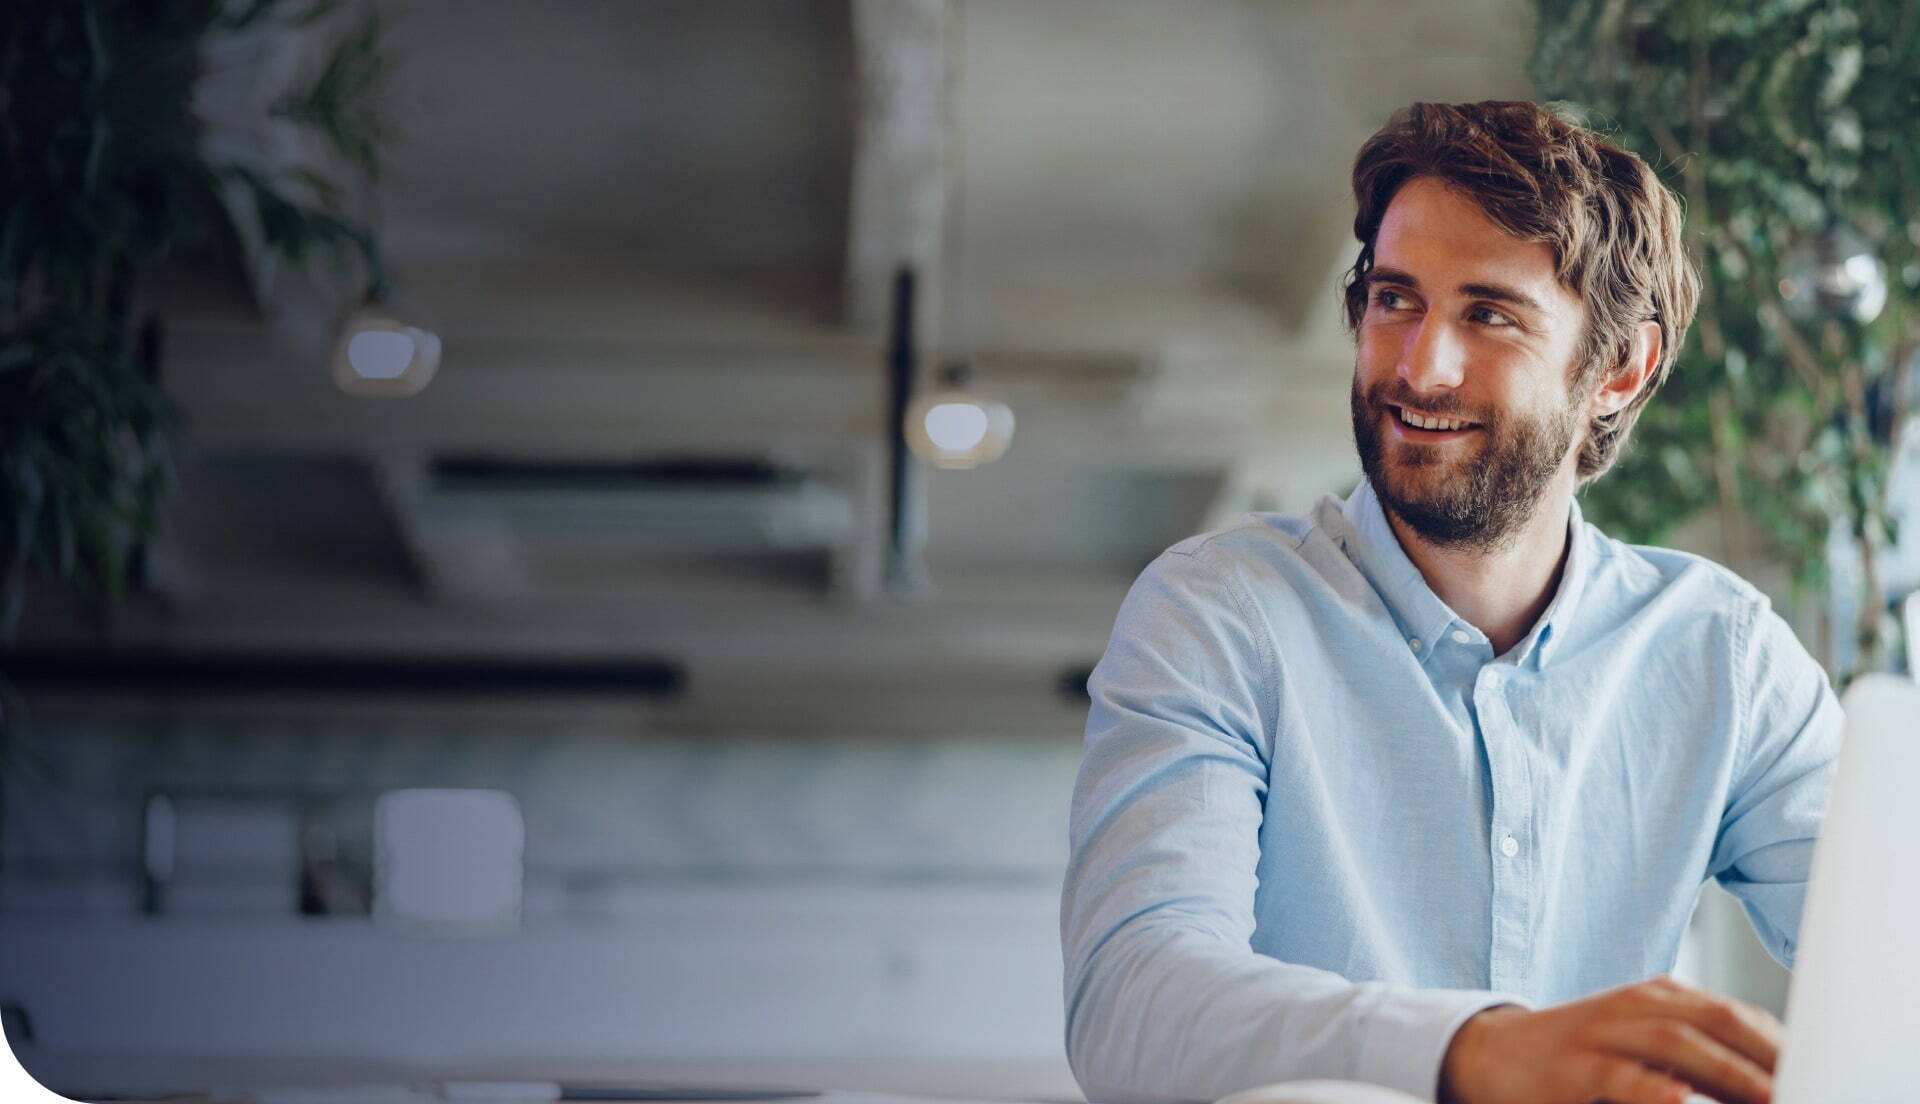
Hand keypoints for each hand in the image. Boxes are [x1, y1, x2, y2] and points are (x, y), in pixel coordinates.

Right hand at [1437, 974, 1784, 1103]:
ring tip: (1773, 1096)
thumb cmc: (1580, 1056)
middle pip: (1717, 1020)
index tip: (1819, 1070)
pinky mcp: (1574, 1066)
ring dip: (1731, 1072)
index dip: (1781, 1042)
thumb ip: (1695, 1052)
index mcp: (1659, 997)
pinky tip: (1683, 1101)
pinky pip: (1623, 1077)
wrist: (1490, 1053)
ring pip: (1676, 1042)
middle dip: (1769, 1054)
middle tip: (1809, 1082)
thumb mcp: (1638, 1043)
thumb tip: (1766, 1080)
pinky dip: (1657, 1089)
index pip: (1736, 1013)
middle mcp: (1634, 1005)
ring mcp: (1602, 1032)